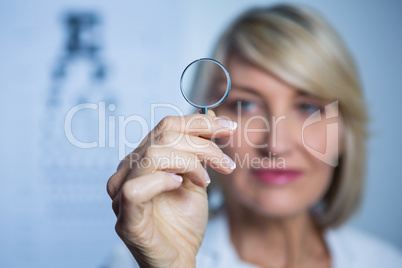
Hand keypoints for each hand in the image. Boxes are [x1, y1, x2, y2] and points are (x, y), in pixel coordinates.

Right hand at [107, 111, 236, 266]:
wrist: (180, 259)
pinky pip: (136, 189)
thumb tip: (209, 115)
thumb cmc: (184, 223)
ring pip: (153, 155)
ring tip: (206, 181)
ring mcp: (122, 194)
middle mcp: (128, 172)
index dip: (199, 122)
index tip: (227, 127)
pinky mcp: (126, 219)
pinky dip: (162, 181)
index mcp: (143, 160)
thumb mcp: (197, 178)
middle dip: (203, 145)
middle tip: (225, 163)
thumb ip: (198, 149)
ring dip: (190, 163)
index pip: (167, 126)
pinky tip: (179, 185)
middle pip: (164, 136)